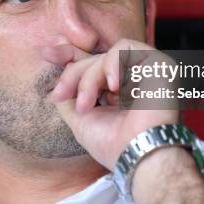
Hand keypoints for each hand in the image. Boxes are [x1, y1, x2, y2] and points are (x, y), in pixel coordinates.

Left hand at [43, 38, 178, 170]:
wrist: (138, 155)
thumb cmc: (113, 144)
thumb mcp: (80, 119)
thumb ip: (69, 97)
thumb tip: (57, 83)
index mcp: (117, 90)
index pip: (92, 61)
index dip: (69, 53)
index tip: (46, 53)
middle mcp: (131, 78)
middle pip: (93, 59)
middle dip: (72, 75)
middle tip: (62, 95)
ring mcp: (144, 70)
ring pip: (105, 55)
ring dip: (89, 77)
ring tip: (88, 104)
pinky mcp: (157, 63)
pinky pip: (125, 48)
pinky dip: (111, 64)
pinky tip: (114, 87)